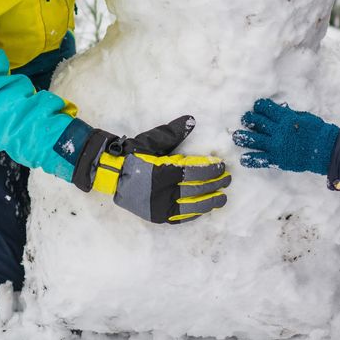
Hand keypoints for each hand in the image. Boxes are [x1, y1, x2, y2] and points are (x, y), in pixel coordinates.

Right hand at [72, 116, 230, 223]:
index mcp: (162, 172)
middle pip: (196, 190)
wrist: (112, 174)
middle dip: (215, 184)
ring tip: (222, 197)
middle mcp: (162, 192)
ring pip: (192, 207)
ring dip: (210, 202)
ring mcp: (160, 207)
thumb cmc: (133, 154)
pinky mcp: (158, 216)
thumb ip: (173, 132)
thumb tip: (191, 120)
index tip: (222, 166)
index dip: (210, 170)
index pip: (194, 173)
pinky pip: (181, 218)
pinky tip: (206, 209)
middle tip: (227, 180)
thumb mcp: (152, 139)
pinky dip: (195, 213)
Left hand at [232, 98, 339, 174]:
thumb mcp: (304, 117)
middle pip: (258, 123)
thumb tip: (279, 108)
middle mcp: (279, 131)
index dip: (260, 106)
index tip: (256, 106)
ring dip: (243, 138)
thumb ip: (290, 114)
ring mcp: (277, 146)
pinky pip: (261, 159)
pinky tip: (243, 159)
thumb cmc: (318, 131)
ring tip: (236, 136)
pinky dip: (251, 159)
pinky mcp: (278, 159)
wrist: (326, 150)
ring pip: (255, 140)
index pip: (267, 109)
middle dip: (249, 119)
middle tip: (244, 119)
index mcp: (286, 118)